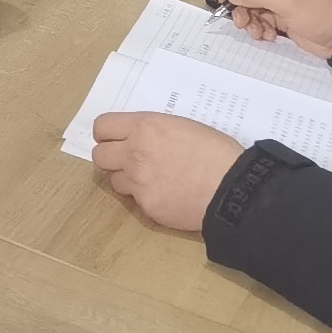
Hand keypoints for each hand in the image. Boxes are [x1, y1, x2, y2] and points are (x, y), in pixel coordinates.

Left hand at [89, 110, 247, 233]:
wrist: (232, 188)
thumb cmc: (216, 152)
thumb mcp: (184, 126)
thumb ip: (156, 130)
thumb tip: (144, 136)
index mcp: (144, 127)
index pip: (102, 126)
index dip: (106, 133)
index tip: (114, 138)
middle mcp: (134, 153)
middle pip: (99, 155)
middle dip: (111, 156)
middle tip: (128, 159)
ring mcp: (138, 182)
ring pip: (114, 180)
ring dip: (127, 178)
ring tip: (151, 178)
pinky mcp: (146, 206)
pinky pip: (135, 199)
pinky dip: (145, 196)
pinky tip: (166, 194)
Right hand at [217, 0, 331, 58]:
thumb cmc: (317, 13)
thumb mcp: (286, 2)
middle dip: (242, 6)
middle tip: (241, 23)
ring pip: (252, 4)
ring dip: (250, 20)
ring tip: (257, 33)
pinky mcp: (281, 14)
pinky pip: (261, 17)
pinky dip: (260, 27)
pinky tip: (267, 36)